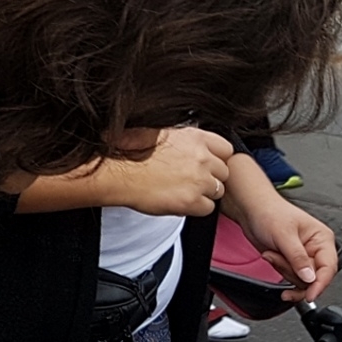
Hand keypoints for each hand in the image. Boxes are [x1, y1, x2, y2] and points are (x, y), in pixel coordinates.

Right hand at [99, 127, 233, 217]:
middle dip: (211, 177)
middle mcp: (201, 157)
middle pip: (224, 172)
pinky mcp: (192, 201)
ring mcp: (199, 180)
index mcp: (194, 137)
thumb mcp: (159, 133)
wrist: (116, 173)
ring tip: (182, 190)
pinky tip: (178, 200)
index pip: (226, 149)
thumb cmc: (129, 153)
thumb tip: (189, 143)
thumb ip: (183, 139)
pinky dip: (196, 208)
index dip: (217, 158)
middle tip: (191, 179)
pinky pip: (208, 209)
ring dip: (204, 192)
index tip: (208, 163)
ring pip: (218, 191)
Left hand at [225, 165, 339, 302]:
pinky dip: (280, 271)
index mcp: (322, 239)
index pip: (329, 268)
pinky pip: (291, 277)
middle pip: (314, 278)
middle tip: (277, 258)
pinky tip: (271, 258)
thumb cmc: (269, 212)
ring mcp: (304, 257)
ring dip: (283, 270)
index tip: (310, 295)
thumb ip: (297, 258)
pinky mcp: (292, 262)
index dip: (320, 284)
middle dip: (293, 272)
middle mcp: (317, 249)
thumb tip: (310, 278)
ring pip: (301, 280)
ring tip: (272, 253)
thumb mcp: (284, 234)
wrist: (251, 209)